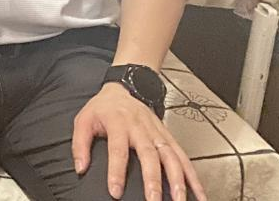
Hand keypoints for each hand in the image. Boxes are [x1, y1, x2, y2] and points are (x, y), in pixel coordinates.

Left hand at [72, 82, 205, 200]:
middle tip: (154, 200)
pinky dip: (193, 176)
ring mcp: (157, 132)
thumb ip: (80, 144)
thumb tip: (80, 167)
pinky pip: (183, 156)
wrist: (123, 89)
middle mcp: (140, 128)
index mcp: (118, 123)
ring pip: (171, 156)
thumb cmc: (103, 108)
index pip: (118, 150)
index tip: (115, 191)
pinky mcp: (168, 136)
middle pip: (149, 155)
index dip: (116, 171)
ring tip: (180, 200)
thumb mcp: (83, 119)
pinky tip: (198, 193)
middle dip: (153, 180)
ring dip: (178, 180)